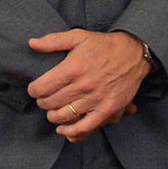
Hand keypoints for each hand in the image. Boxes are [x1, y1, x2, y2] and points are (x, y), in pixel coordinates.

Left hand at [27, 29, 151, 142]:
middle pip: (49, 103)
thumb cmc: (105, 45)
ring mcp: (95, 99)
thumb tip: (31, 43)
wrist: (136, 53)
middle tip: (46, 98)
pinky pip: (84, 127)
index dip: (33, 90)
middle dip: (43, 102)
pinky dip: (71, 132)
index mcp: (73, 68)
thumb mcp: (79, 36)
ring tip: (55, 110)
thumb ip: (53, 41)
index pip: (40, 88)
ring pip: (63, 116)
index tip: (36, 88)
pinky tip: (63, 128)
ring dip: (53, 116)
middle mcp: (83, 86)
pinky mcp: (107, 109)